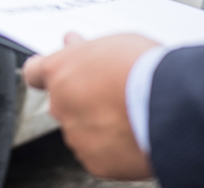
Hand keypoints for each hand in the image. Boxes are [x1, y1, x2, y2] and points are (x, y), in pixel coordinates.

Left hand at [23, 33, 159, 179]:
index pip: (34, 73)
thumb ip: (86, 49)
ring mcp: (75, 135)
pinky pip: (98, 153)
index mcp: (59, 71)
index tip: (55, 75)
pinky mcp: (94, 161)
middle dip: (81, 98)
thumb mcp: (112, 43)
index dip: (45, 74)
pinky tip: (132, 134)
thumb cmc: (143, 69)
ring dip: (97, 123)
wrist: (169, 106)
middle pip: (63, 102)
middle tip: (109, 92)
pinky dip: (111, 147)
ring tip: (129, 114)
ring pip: (81, 128)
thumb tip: (74, 44)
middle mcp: (59, 104)